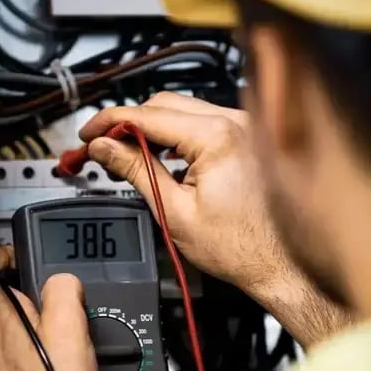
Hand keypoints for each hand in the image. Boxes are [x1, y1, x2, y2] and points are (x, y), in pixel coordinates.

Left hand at [0, 246, 97, 370]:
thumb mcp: (71, 335)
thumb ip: (64, 294)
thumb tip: (63, 279)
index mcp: (0, 317)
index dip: (1, 252)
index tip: (15, 253)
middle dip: (19, 293)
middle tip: (44, 296)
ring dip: (20, 325)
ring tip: (50, 334)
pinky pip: (2, 357)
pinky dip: (19, 354)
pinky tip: (42, 369)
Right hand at [80, 93, 350, 346]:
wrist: (283, 266)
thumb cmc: (241, 248)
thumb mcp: (173, 210)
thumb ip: (135, 170)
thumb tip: (104, 148)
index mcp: (215, 136)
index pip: (146, 114)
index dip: (109, 123)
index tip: (87, 133)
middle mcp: (235, 122)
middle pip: (163, 104)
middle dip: (127, 123)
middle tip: (101, 146)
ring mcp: (245, 127)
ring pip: (183, 110)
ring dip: (152, 127)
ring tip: (127, 154)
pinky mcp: (249, 137)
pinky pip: (203, 122)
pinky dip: (177, 134)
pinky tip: (162, 156)